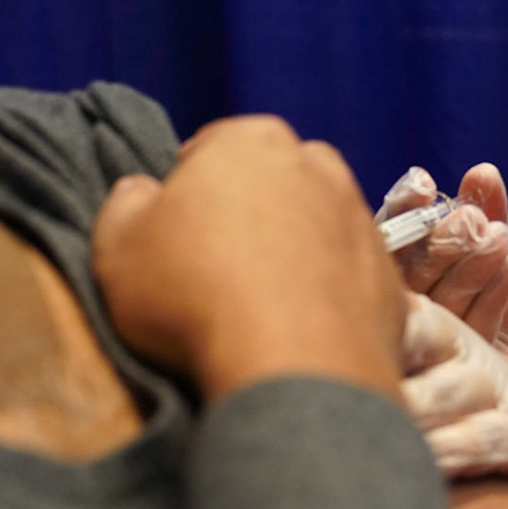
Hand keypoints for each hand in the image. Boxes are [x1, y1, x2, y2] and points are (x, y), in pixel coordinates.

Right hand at [93, 116, 407, 403]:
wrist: (295, 370)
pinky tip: (297, 335)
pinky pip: (346, 279)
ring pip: (314, 228)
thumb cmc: (194, 294)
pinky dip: (325, 298)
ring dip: (290, 256)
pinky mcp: (390, 278)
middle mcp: (320, 165)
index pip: (207, 152)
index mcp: (252, 139)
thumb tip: (142, 192)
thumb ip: (127, 201)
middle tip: (213, 276)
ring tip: (257, 310)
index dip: (184, 198)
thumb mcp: (117, 243)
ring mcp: (362, 221)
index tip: (173, 244)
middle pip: (269, 185)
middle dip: (246, 217)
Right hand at [379, 163, 507, 399]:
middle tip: (470, 220)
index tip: (422, 184)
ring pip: (439, 299)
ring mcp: (432, 342)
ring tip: (497, 238)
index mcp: (412, 270)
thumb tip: (482, 173)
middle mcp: (414, 306)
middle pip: (411, 270)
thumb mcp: (504, 247)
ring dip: (468, 264)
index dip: (405, 209)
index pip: (395, 236)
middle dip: (441, 240)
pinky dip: (490, 296)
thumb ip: (490, 210)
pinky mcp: (459, 373)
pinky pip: (472, 329)